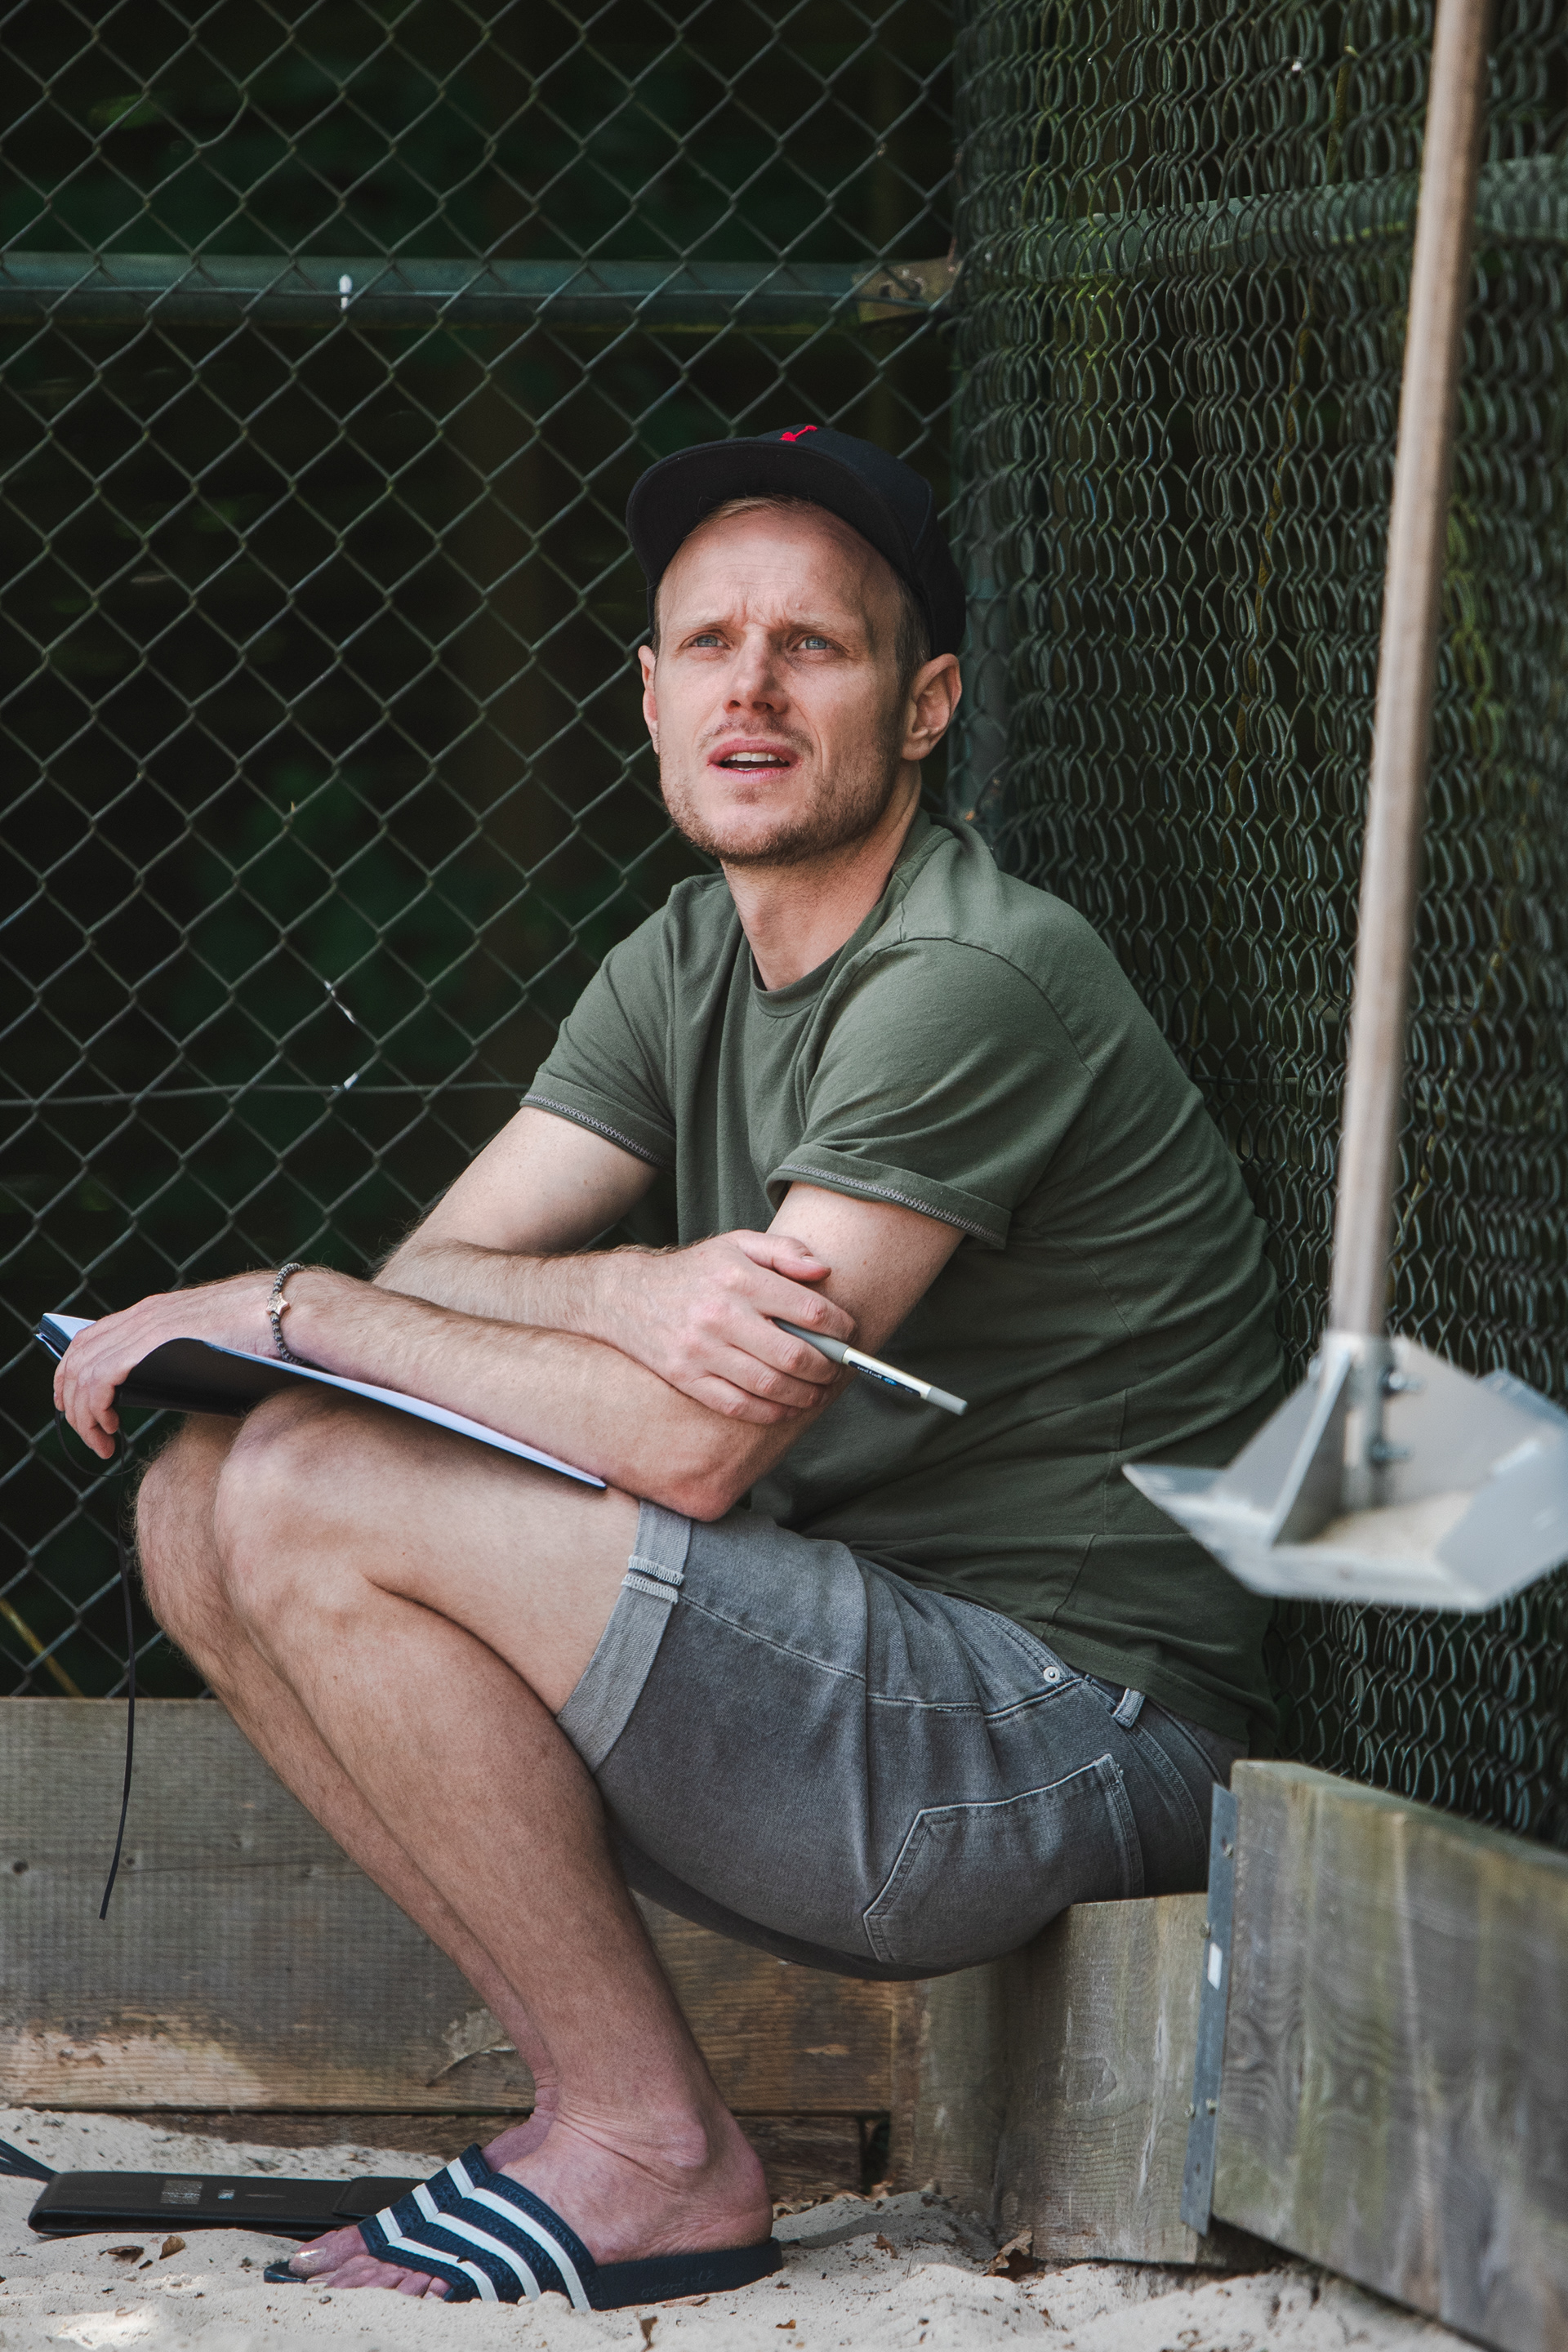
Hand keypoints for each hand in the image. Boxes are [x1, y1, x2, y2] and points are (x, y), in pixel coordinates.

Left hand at [53, 1271, 281, 1459]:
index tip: (79, 1407)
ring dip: (83, 1415)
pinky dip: (93, 1408)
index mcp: (155, 1312)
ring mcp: (145, 1325)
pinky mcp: (152, 1341)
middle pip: (77, 1357)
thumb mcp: (216, 1347)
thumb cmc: (268, 1333)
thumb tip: (177, 1390)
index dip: (73, 1374)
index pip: (91, 1339)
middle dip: (71, 1401)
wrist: (288, 1311)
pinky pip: (100, 1378)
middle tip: (89, 1435)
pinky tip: (110, 1430)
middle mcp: (143, 1314)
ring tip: (101, 1443)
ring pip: (83, 1372)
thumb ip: (189, 1360)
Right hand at [603, 1231, 856, 1421]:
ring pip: (769, 1386)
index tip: (849, 1334)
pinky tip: (786, 1408)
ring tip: (818, 1391)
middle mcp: (720, 1315)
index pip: (808, 1311)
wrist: (627, 1297)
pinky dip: (770, 1412)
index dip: (839, 1328)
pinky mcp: (686, 1378)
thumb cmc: (695, 1271)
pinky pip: (737, 1405)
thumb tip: (823, 1270)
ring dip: (805, 1395)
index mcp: (739, 1280)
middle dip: (827, 1368)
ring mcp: (701, 1351)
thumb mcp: (737, 1244)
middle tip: (837, 1369)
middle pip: (794, 1355)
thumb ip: (783, 1251)